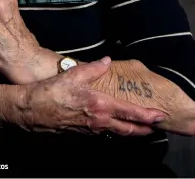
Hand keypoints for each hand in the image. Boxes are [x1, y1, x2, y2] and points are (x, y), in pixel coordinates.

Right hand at [20, 60, 165, 135]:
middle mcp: (99, 121)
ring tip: (142, 127)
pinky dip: (116, 130)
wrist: (33, 110)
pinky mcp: (83, 133)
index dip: (147, 116)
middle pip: (128, 129)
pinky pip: (105, 133)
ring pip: (117, 133)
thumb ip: (94, 68)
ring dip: (132, 131)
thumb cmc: (53, 91)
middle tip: (157, 126)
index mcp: (100, 105)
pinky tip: (116, 125)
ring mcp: (91, 130)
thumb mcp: (75, 74)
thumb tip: (107, 60)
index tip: (160, 116)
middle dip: (145, 129)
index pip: (130, 113)